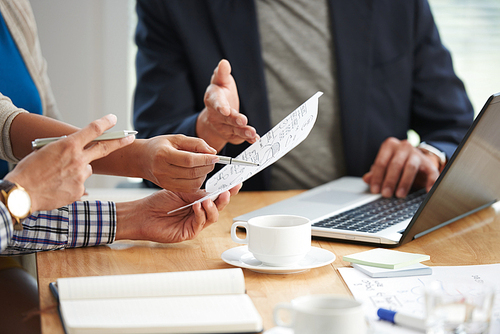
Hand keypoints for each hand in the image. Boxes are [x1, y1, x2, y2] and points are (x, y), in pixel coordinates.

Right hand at [5, 114, 133, 211]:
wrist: (22, 193)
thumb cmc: (29, 170)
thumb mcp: (45, 151)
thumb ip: (64, 149)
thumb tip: (74, 149)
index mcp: (68, 145)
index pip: (93, 130)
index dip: (105, 123)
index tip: (113, 119)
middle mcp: (78, 159)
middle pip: (104, 148)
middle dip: (119, 141)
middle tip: (130, 137)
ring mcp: (81, 176)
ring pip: (86, 169)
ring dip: (76, 170)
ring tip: (57, 176)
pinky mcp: (80, 190)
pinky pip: (80, 184)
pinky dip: (71, 184)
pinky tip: (57, 187)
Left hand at [115, 184, 241, 242]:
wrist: (143, 214)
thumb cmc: (159, 202)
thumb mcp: (181, 192)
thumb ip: (198, 191)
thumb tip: (215, 188)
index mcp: (199, 201)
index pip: (217, 196)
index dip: (228, 190)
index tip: (236, 183)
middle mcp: (200, 212)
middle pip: (219, 207)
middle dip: (224, 199)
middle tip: (227, 191)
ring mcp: (196, 223)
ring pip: (213, 216)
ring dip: (213, 207)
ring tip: (208, 200)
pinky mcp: (189, 232)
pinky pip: (200, 223)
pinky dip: (200, 214)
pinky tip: (197, 206)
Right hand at [138, 134, 217, 191]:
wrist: (142, 159)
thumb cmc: (160, 146)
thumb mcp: (176, 139)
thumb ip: (195, 143)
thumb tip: (212, 152)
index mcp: (163, 155)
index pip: (189, 160)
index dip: (205, 159)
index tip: (215, 156)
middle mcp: (163, 170)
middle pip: (192, 173)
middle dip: (207, 166)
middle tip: (212, 160)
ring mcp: (165, 182)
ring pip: (193, 183)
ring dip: (204, 175)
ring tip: (204, 166)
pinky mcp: (169, 188)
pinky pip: (189, 188)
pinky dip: (198, 181)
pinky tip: (197, 173)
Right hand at [197, 59, 258, 150]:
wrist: (217, 114)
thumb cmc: (220, 93)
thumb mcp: (220, 81)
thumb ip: (222, 74)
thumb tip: (224, 63)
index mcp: (212, 100)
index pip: (215, 103)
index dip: (220, 107)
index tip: (224, 110)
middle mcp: (216, 115)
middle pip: (225, 118)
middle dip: (233, 119)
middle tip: (242, 120)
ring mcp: (223, 126)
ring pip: (233, 129)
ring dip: (243, 131)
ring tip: (252, 132)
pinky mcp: (232, 134)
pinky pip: (240, 137)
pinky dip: (248, 138)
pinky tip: (255, 138)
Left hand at [362, 137, 439, 197]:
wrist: (416, 160)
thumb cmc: (396, 163)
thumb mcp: (384, 166)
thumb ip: (375, 173)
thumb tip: (366, 179)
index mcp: (389, 146)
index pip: (381, 162)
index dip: (377, 177)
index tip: (375, 190)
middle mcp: (403, 147)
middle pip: (395, 164)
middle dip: (390, 181)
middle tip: (386, 194)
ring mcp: (417, 154)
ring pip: (410, 167)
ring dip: (404, 182)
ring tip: (399, 194)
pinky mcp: (429, 163)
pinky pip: (431, 172)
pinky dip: (430, 182)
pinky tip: (427, 191)